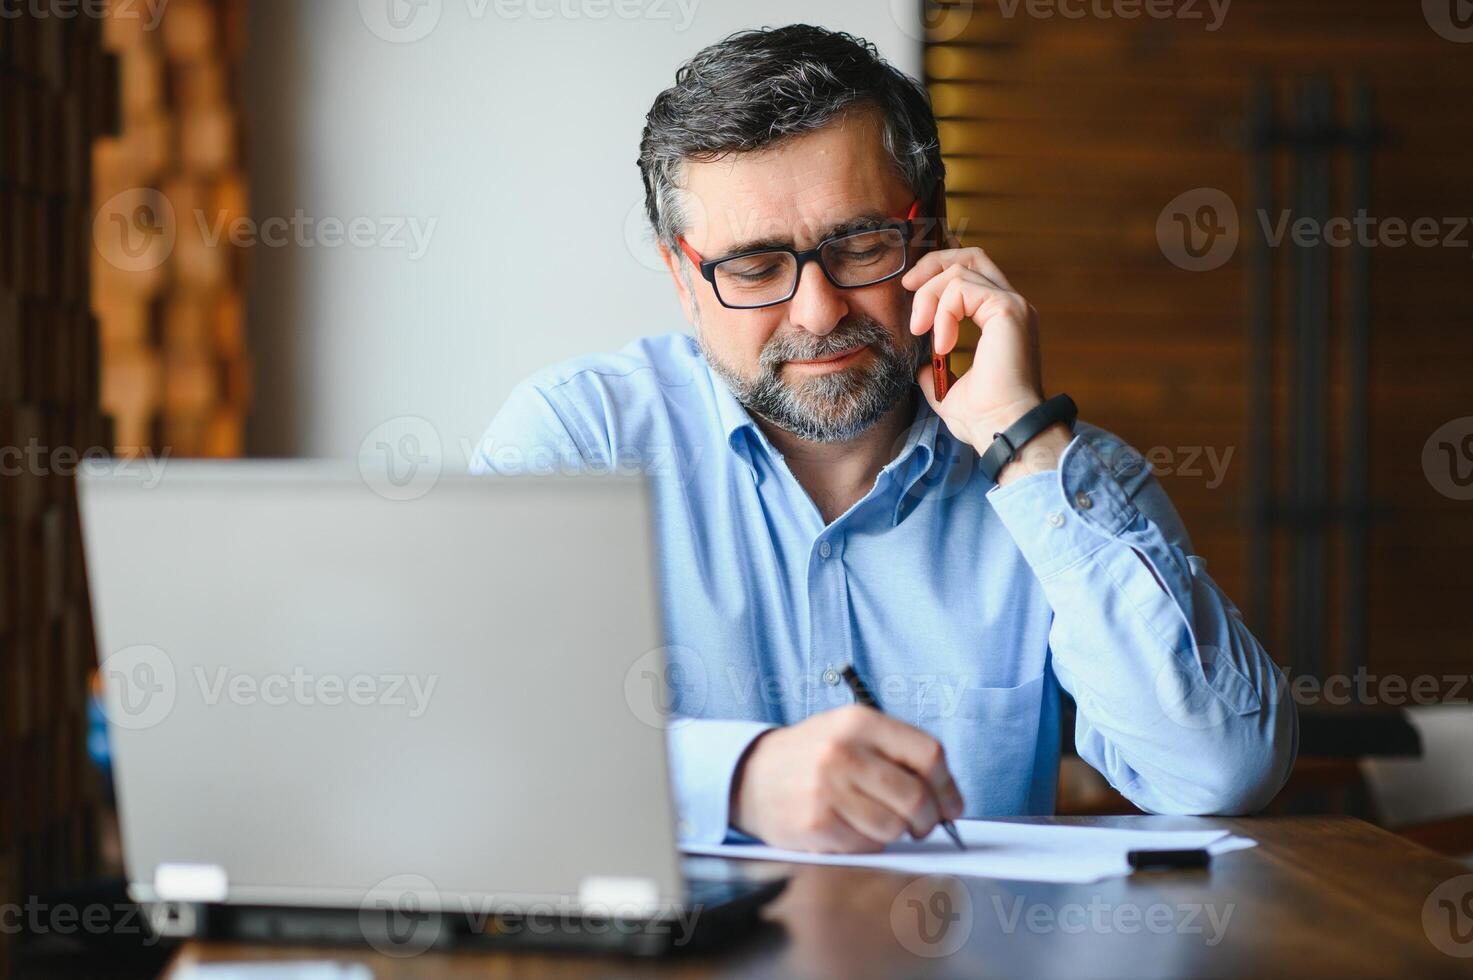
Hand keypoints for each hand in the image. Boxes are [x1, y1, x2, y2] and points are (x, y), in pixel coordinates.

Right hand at [729, 705, 964, 852]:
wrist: (750, 776)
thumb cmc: (811, 756)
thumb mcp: (849, 733)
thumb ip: (895, 753)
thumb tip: (946, 797)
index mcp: (860, 721)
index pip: (928, 754)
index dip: (948, 787)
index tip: (951, 805)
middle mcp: (844, 751)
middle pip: (916, 796)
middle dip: (928, 819)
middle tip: (922, 825)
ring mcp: (828, 788)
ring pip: (894, 826)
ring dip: (894, 832)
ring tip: (876, 822)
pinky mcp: (816, 823)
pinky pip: (867, 846)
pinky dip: (867, 844)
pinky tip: (850, 828)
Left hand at [902, 240, 1066, 480]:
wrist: (1003, 429)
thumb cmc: (984, 417)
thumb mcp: (948, 389)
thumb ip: (938, 370)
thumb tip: (923, 366)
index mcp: (1003, 320)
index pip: (973, 273)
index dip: (939, 274)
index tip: (910, 293)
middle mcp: (1012, 307)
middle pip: (971, 256)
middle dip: (933, 265)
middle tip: (907, 287)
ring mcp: (1013, 305)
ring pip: (960, 271)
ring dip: (930, 297)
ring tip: (921, 331)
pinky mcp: (1007, 309)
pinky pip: (962, 290)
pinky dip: (943, 313)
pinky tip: (942, 343)